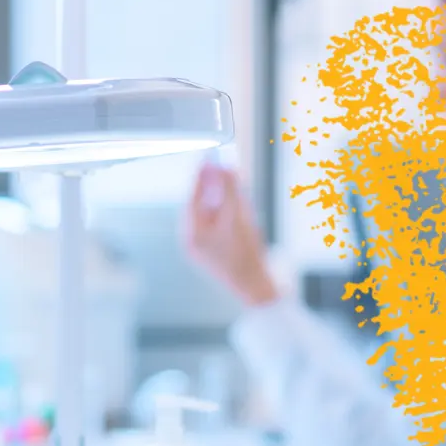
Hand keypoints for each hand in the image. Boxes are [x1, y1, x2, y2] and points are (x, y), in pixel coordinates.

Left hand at [184, 163, 279, 306]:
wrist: (254, 286)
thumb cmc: (247, 256)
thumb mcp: (239, 219)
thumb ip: (231, 192)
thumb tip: (225, 169)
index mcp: (192, 233)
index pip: (193, 196)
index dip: (202, 176)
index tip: (208, 159)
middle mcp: (191, 239)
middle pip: (199, 204)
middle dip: (213, 186)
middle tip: (222, 168)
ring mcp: (200, 246)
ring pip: (208, 214)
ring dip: (220, 199)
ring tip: (232, 186)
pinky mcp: (210, 250)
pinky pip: (214, 224)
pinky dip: (224, 213)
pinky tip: (237, 207)